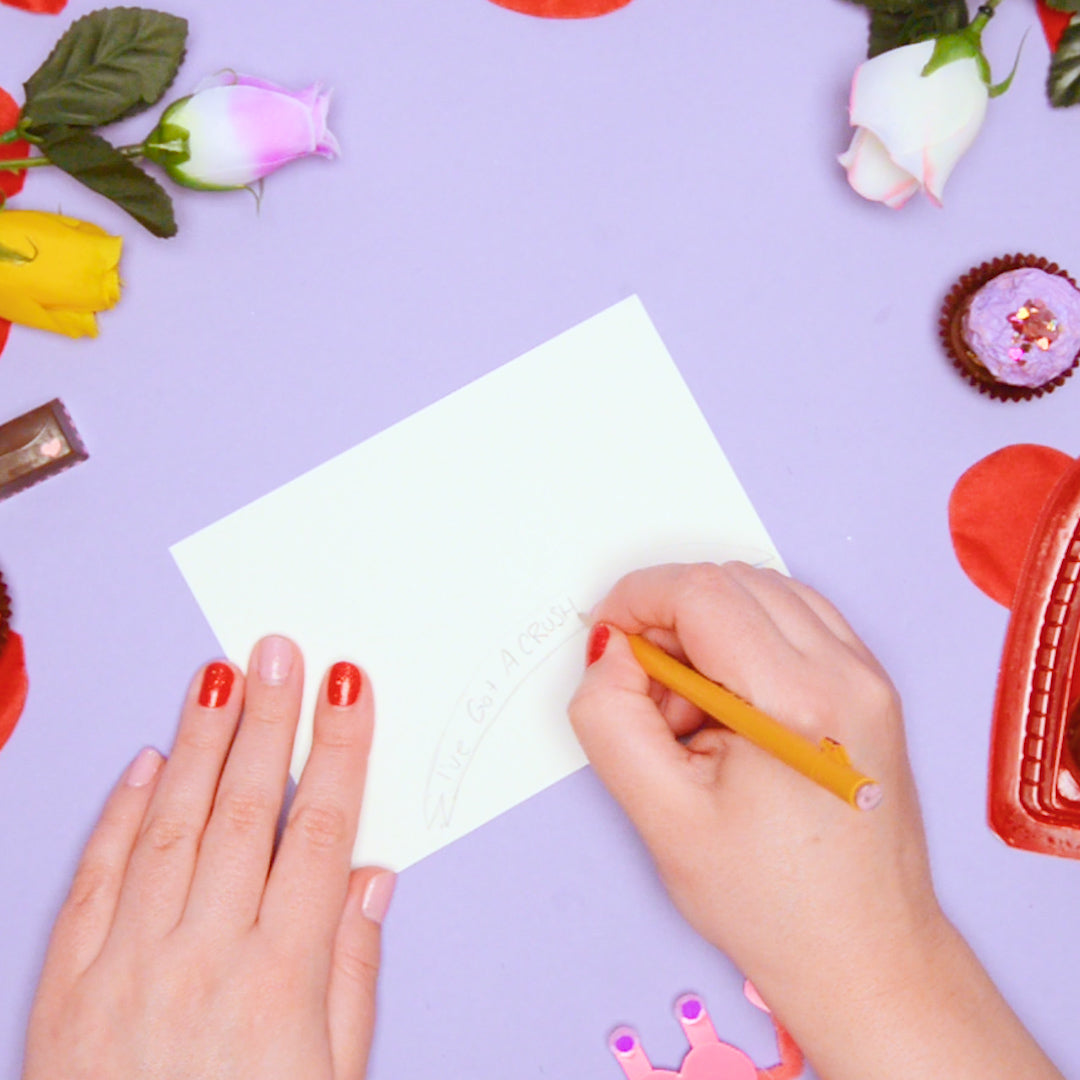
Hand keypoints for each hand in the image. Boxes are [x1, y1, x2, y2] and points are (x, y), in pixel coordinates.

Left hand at [22, 636, 393, 1079]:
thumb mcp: (333, 1079)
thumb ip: (352, 972)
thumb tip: (370, 879)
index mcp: (280, 978)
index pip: (318, 831)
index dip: (338, 750)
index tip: (348, 690)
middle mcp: (203, 955)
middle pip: (245, 810)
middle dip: (268, 719)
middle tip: (279, 651)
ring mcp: (128, 964)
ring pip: (172, 826)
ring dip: (201, 744)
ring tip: (218, 678)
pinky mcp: (69, 984)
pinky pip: (96, 879)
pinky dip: (120, 815)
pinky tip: (148, 764)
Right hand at [569, 563, 1063, 1079]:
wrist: (867, 957)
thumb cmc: (773, 906)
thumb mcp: (663, 819)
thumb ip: (613, 721)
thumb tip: (610, 652)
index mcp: (801, 704)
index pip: (703, 591)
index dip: (636, 599)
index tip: (607, 643)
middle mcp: (849, 674)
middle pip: (733, 581)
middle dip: (668, 616)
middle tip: (647, 694)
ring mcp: (869, 677)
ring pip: (764, 592)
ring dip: (708, 627)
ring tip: (691, 710)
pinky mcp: (871, 689)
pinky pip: (796, 621)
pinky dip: (746, 639)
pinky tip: (729, 704)